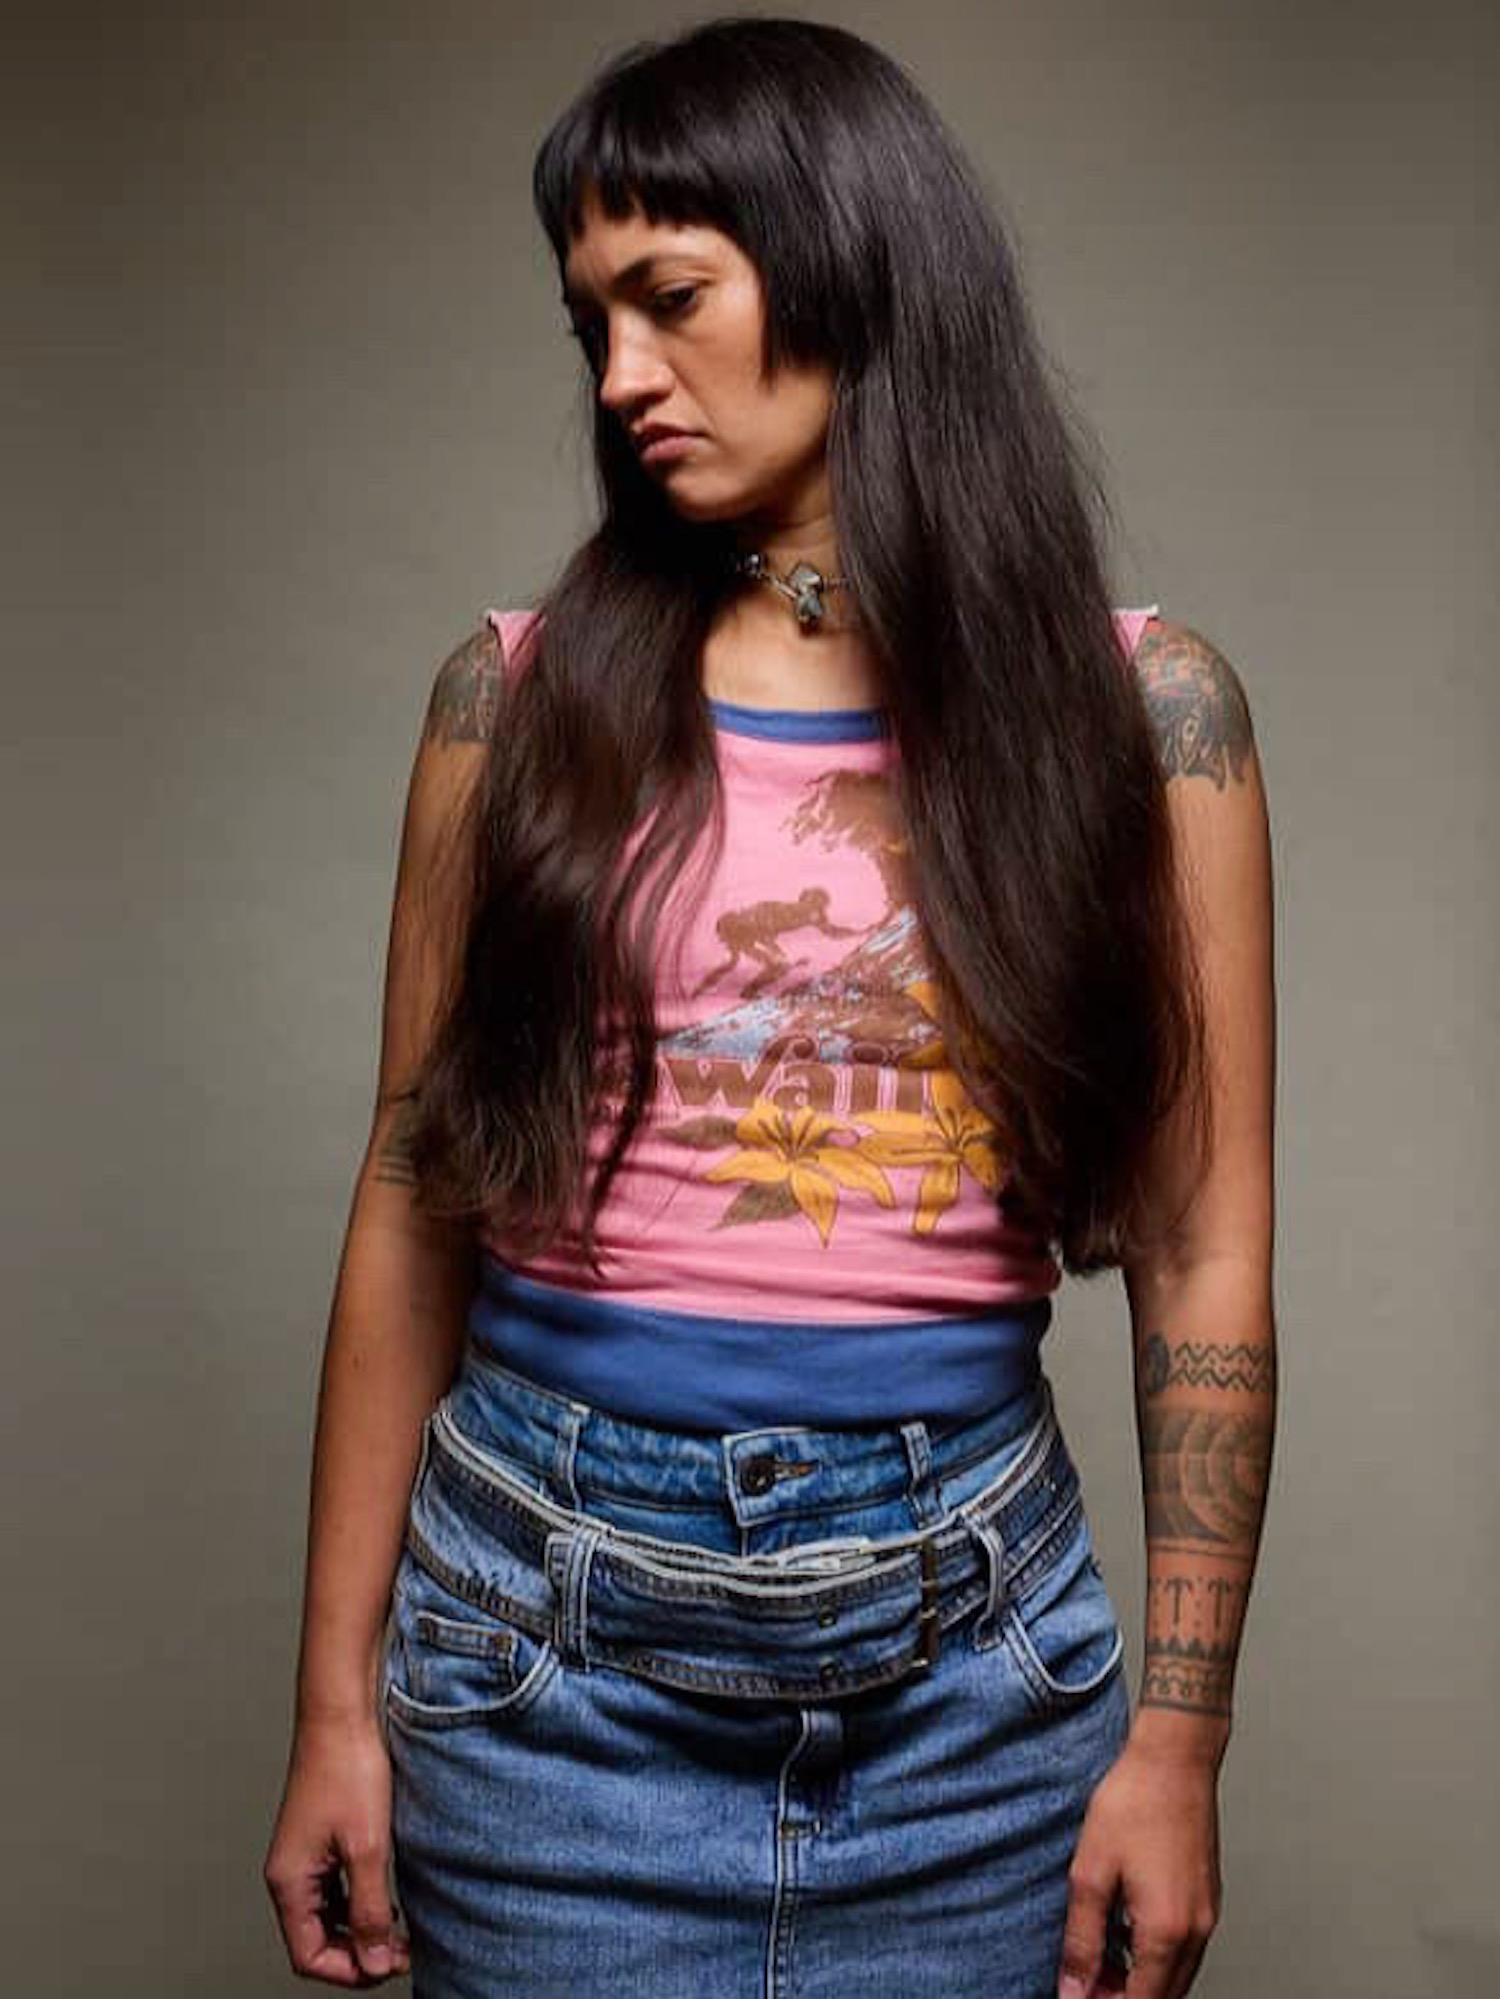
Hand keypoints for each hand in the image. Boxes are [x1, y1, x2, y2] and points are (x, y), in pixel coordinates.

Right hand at [264, 1712, 411, 1985]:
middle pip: (315, 1940)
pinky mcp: (319, 1839)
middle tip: (401, 1951)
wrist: (342, 1713)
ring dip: (360, 1929)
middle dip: (357, 1953)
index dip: (349, 1970)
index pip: (308, 1956)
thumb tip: (374, 1962)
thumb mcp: (367, 1848)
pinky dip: (358, 1902)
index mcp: (289, 1882)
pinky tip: (387, 1897)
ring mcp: (303, 1856)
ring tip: (400, 1929)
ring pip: (326, 1916)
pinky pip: (334, 1889)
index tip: (389, 1965)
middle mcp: (290, 1873)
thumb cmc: (346, 1767)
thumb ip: (370, 1910)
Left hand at [1057, 1735, 1221, 1998]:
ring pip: (1177, 1975)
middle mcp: (1196, 1930)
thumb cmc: (1135, 1802)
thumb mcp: (1091, 1871)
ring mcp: (1207, 1914)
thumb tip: (1074, 1986)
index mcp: (1166, 1930)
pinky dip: (1158, 1956)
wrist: (1174, 1759)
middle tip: (1086, 1982)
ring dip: (1142, 1980)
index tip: (1078, 1995)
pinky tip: (1127, 1934)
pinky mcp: (1208, 1898)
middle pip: (1164, 1995)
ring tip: (1101, 1961)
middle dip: (1124, 1997)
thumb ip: (1082, 1938)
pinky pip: (1185, 1948)